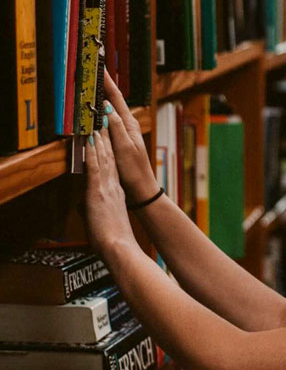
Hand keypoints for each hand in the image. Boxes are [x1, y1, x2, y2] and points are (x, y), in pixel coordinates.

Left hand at [85, 129, 137, 256]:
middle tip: (104, 123)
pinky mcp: (98, 190)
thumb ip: (92, 210)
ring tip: (99, 124)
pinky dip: (94, 151)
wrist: (119, 247)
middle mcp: (113, 187)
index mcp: (116, 194)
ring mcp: (106, 187)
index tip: (106, 139)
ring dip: (101, 140)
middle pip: (110, 158)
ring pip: (104, 158)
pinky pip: (96, 166)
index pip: (111, 168)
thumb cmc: (113, 240)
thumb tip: (82, 208)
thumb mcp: (103, 221)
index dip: (109, 152)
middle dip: (106, 140)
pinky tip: (92, 140)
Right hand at [103, 68, 159, 202]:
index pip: (117, 98)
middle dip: (104, 84)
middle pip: (114, 100)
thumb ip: (116, 128)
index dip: (107, 82)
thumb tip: (107, 107)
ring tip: (92, 84)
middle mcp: (128, 125)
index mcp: (130, 124)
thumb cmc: (134, 170)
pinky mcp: (119, 140)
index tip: (100, 67)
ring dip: (102, 96)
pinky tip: (95, 110)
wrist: (141, 189)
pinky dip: (101, 112)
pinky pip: (108, 121)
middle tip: (93, 70)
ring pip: (110, 109)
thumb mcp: (124, 148)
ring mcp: (124, 132)